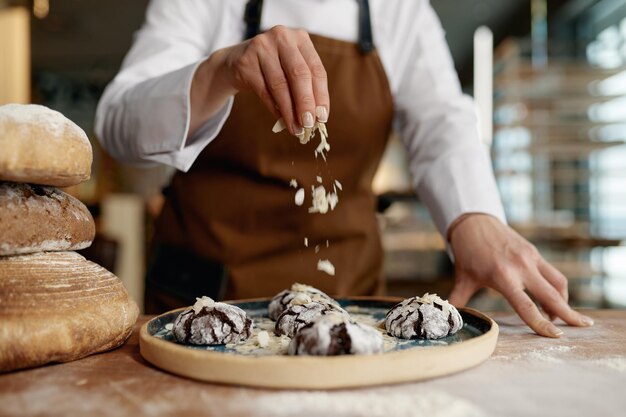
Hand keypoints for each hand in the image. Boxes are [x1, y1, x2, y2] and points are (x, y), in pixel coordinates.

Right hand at [189, 25, 328, 136]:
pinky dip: (274, 107)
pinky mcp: (245, 62)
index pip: (316, 69)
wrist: (235, 62)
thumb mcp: (291, 70)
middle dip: (306, 103)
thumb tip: (317, 118)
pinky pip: (264, 90)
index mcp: (300, 38)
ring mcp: (261, 47)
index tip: (322, 118)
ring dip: (289, 111)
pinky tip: (280, 119)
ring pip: (280, 85)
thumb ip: (306, 88)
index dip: (321, 95)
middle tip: (309, 125)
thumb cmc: (272, 68)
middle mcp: (282, 37)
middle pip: (299, 75)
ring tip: (295, 128)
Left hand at [447, 214, 593, 337]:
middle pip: (552, 296)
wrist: (474, 223)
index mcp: (502, 276)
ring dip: (563, 301)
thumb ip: (458, 302)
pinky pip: (552, 273)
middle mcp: (521, 267)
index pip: (526, 307)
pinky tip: (550, 298)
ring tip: (558, 316)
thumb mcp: (462, 279)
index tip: (556, 336)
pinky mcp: (534, 252)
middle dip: (569, 314)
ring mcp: (531, 258)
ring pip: (558, 283)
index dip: (541, 324)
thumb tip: (448, 320)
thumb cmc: (468, 254)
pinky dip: (556, 288)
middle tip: (582, 327)